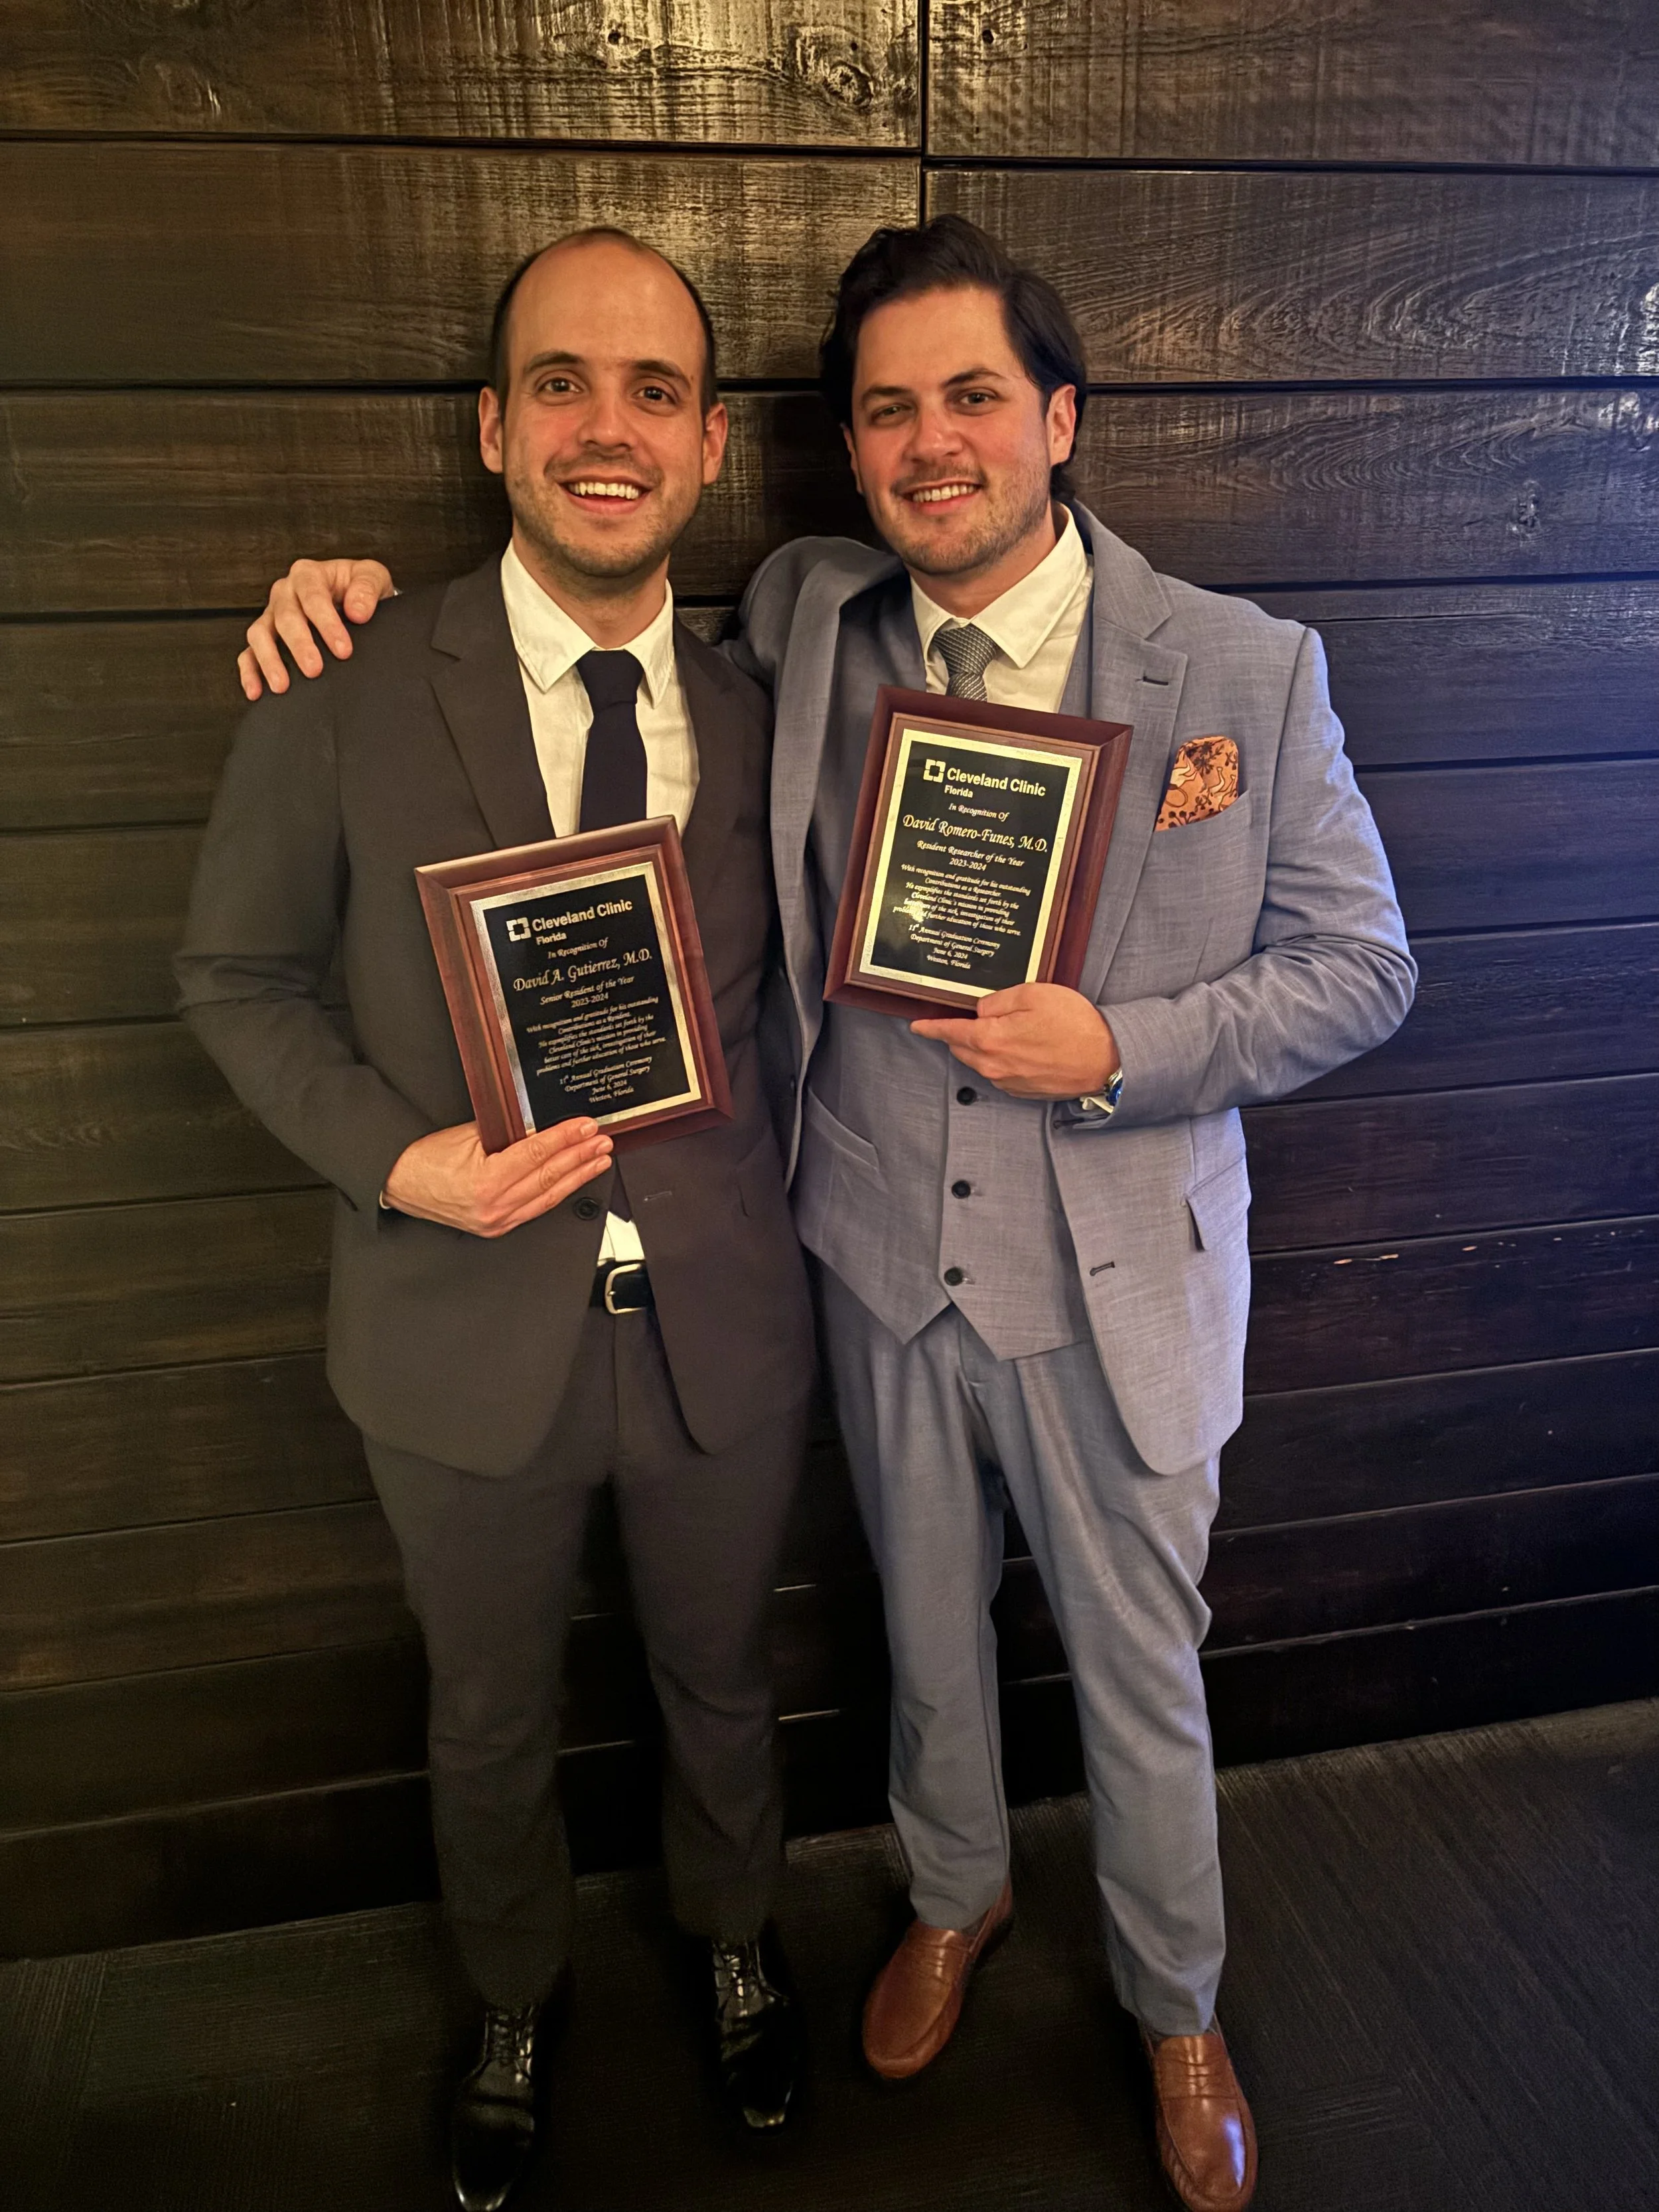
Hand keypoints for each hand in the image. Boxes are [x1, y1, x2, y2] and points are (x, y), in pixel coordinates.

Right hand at [238, 557, 396, 699]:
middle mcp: (285, 592)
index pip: (313, 597)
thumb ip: (368, 588)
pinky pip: (249, 652)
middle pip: (285, 617)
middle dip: (299, 645)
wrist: (352, 598)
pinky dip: (250, 672)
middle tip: (314, 670)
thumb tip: (357, 612)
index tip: (343, 650)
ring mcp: (272, 615)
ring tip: (282, 686)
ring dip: (269, 660)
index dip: (327, 624)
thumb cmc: (359, 588)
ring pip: (259, 634)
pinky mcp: (265, 636)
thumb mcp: (373, 576)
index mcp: (308, 575)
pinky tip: (256, 692)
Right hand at [382, 1118, 612, 1237]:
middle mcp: (494, 1207)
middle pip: (548, 1178)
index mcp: (486, 1182)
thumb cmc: (426, 1159)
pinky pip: (535, 1210)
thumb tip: (540, 1125)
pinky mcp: (496, 1227)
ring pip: (547, 1198)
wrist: (399, 1183)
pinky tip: (572, 1181)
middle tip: (601, 1142)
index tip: (584, 1127)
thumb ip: (506, 1132)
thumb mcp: (467, 1136)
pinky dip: (556, 1194)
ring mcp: (497, 1221)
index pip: (536, 1155)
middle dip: (579, 1158)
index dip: (564, 1140)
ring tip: (598, 1161)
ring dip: (576, 1177)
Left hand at [910, 983, 1117, 1099]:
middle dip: (959, 1033)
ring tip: (1007, 1028)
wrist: (1107, 1060)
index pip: (948, 1033)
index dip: (930, 1027)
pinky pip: (1000, 1071)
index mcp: (990, 1040)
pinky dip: (1001, 1058)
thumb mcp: (1033, 994)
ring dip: (983, 1045)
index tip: (917, 1025)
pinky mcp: (1023, 1090)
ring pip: (981, 1060)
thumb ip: (998, 1000)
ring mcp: (1008, 1081)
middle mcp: (993, 1066)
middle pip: (962, 1047)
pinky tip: (1022, 1045)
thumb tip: (981, 1010)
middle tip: (970, 1017)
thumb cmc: (1074, 1025)